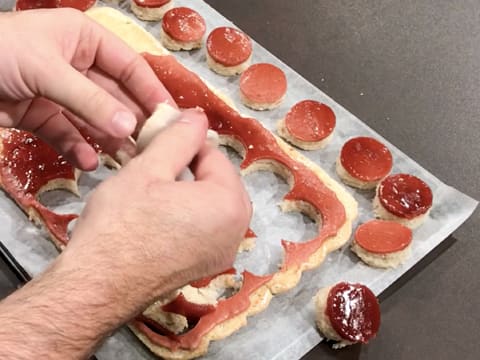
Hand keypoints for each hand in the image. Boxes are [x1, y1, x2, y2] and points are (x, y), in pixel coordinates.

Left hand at [0, 8, 173, 169]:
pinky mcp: (40, 116)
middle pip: (114, 96)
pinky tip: (90, 162)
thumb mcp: (47, 70)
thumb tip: (128, 126)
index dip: (151, 90)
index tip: (169, 117)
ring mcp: (59, 92)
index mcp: (83, 39)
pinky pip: (67, 134)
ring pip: (94, 119)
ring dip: (110, 140)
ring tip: (128, 160)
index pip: (129, 66)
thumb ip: (90, 100)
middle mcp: (76, 65)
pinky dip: (78, 148)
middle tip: (152, 146)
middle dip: (131, 122)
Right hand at [61, 108, 251, 308]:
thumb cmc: (122, 224)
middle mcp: (237, 230)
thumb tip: (199, 116)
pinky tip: (158, 216)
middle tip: (153, 166)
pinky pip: (205, 226)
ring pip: (211, 203)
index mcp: (230, 203)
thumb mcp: (148, 168)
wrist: (98, 286)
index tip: (158, 140)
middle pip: (217, 180)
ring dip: (187, 189)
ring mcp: (223, 252)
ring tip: (153, 189)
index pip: (215, 155)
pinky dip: (188, 213)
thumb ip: (180, 137)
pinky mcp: (206, 266)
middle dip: (189, 167)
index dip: (186, 142)